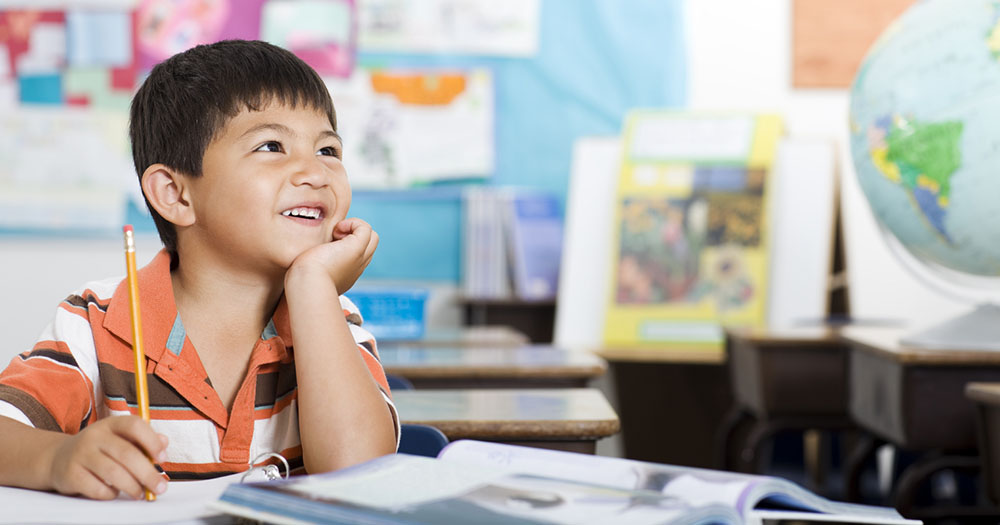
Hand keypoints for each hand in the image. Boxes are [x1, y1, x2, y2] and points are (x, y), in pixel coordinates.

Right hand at [47, 415, 167, 499]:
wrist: (58, 458)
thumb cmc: (100, 449)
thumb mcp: (120, 438)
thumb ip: (143, 440)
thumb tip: (164, 442)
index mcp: (111, 424)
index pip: (134, 425)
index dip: (152, 441)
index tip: (163, 458)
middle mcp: (94, 436)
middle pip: (127, 454)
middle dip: (147, 474)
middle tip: (159, 487)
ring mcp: (81, 454)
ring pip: (114, 473)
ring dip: (132, 487)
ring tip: (141, 493)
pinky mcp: (71, 474)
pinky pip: (97, 488)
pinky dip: (111, 494)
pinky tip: (115, 492)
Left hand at [287, 218, 378, 294]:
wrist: (306, 285)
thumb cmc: (300, 283)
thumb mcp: (306, 273)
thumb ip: (310, 265)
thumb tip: (305, 259)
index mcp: (346, 275)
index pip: (356, 256)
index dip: (345, 245)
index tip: (326, 247)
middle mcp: (356, 268)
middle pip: (368, 246)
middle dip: (353, 236)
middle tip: (332, 238)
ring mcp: (359, 259)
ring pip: (372, 237)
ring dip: (355, 229)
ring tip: (335, 233)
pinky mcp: (357, 249)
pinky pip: (366, 228)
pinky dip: (353, 223)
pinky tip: (336, 230)